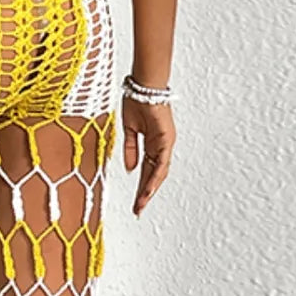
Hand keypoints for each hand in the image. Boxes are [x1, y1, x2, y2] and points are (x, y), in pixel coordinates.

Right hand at [121, 95, 174, 217]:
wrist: (143, 85)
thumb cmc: (137, 100)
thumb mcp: (129, 130)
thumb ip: (130, 150)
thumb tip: (131, 170)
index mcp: (152, 144)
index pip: (146, 170)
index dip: (141, 186)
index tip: (135, 201)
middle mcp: (160, 146)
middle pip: (153, 175)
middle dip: (145, 193)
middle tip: (138, 209)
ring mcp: (165, 143)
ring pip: (158, 172)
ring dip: (149, 189)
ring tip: (141, 204)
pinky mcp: (166, 139)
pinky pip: (161, 162)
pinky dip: (155, 176)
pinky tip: (149, 188)